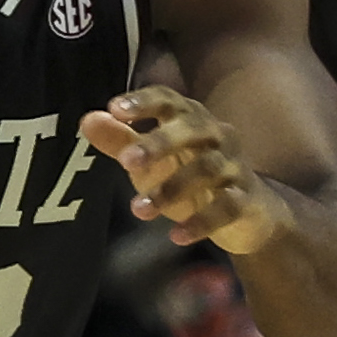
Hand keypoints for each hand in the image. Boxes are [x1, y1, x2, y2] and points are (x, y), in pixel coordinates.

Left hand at [80, 87, 283, 256]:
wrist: (248, 213)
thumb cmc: (189, 176)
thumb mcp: (150, 159)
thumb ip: (120, 140)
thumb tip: (87, 120)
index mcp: (190, 119)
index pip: (169, 100)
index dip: (144, 101)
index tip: (115, 108)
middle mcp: (217, 136)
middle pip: (191, 129)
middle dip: (158, 143)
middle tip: (126, 161)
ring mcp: (234, 166)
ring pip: (207, 170)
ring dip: (171, 189)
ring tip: (137, 210)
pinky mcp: (245, 199)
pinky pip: (227, 207)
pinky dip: (202, 221)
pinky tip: (176, 236)